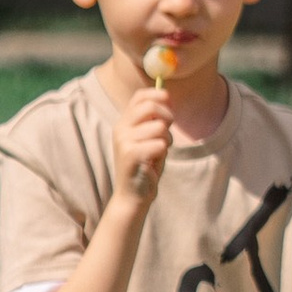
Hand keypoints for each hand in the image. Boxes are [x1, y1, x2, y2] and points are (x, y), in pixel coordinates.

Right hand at [118, 84, 174, 204]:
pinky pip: (160, 144)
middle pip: (151, 107)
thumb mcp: (148, 138)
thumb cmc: (145, 166)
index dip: (158, 95)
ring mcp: (124, 141)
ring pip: (159, 127)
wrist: (133, 196)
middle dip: (167, 117)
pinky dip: (163, 153)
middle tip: (167, 134)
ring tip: (158, 152)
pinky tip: (155, 162)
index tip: (170, 103)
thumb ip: (154, 119)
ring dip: (167, 140)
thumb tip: (167, 95)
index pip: (140, 96)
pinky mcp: (131, 154)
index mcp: (123, 122)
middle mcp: (120, 128)